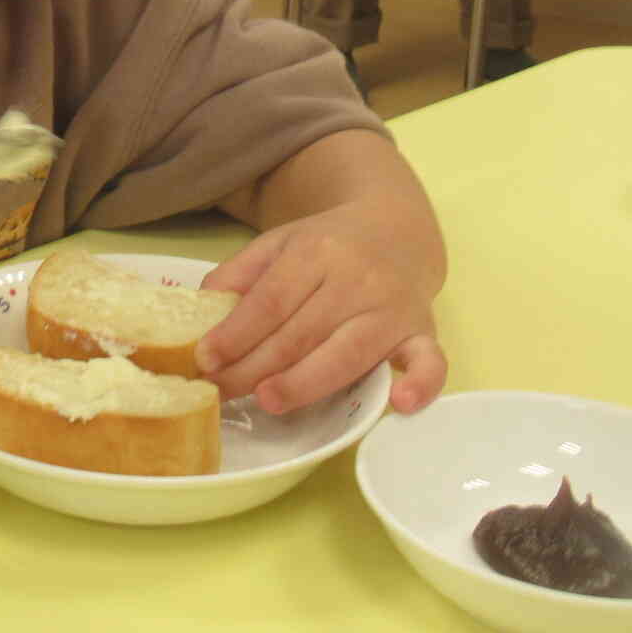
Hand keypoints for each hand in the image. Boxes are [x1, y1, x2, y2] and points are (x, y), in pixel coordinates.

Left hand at [196, 201, 446, 414]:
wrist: (397, 229)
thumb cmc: (327, 247)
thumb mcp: (278, 244)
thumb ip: (239, 273)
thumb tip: (201, 307)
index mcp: (316, 253)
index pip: (270, 302)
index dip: (235, 334)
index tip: (204, 360)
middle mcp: (356, 280)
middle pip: (300, 333)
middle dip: (255, 368)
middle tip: (221, 392)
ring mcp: (393, 309)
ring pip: (348, 354)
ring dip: (306, 382)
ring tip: (268, 401)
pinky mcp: (424, 332)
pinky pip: (430, 361)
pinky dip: (422, 384)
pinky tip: (400, 404)